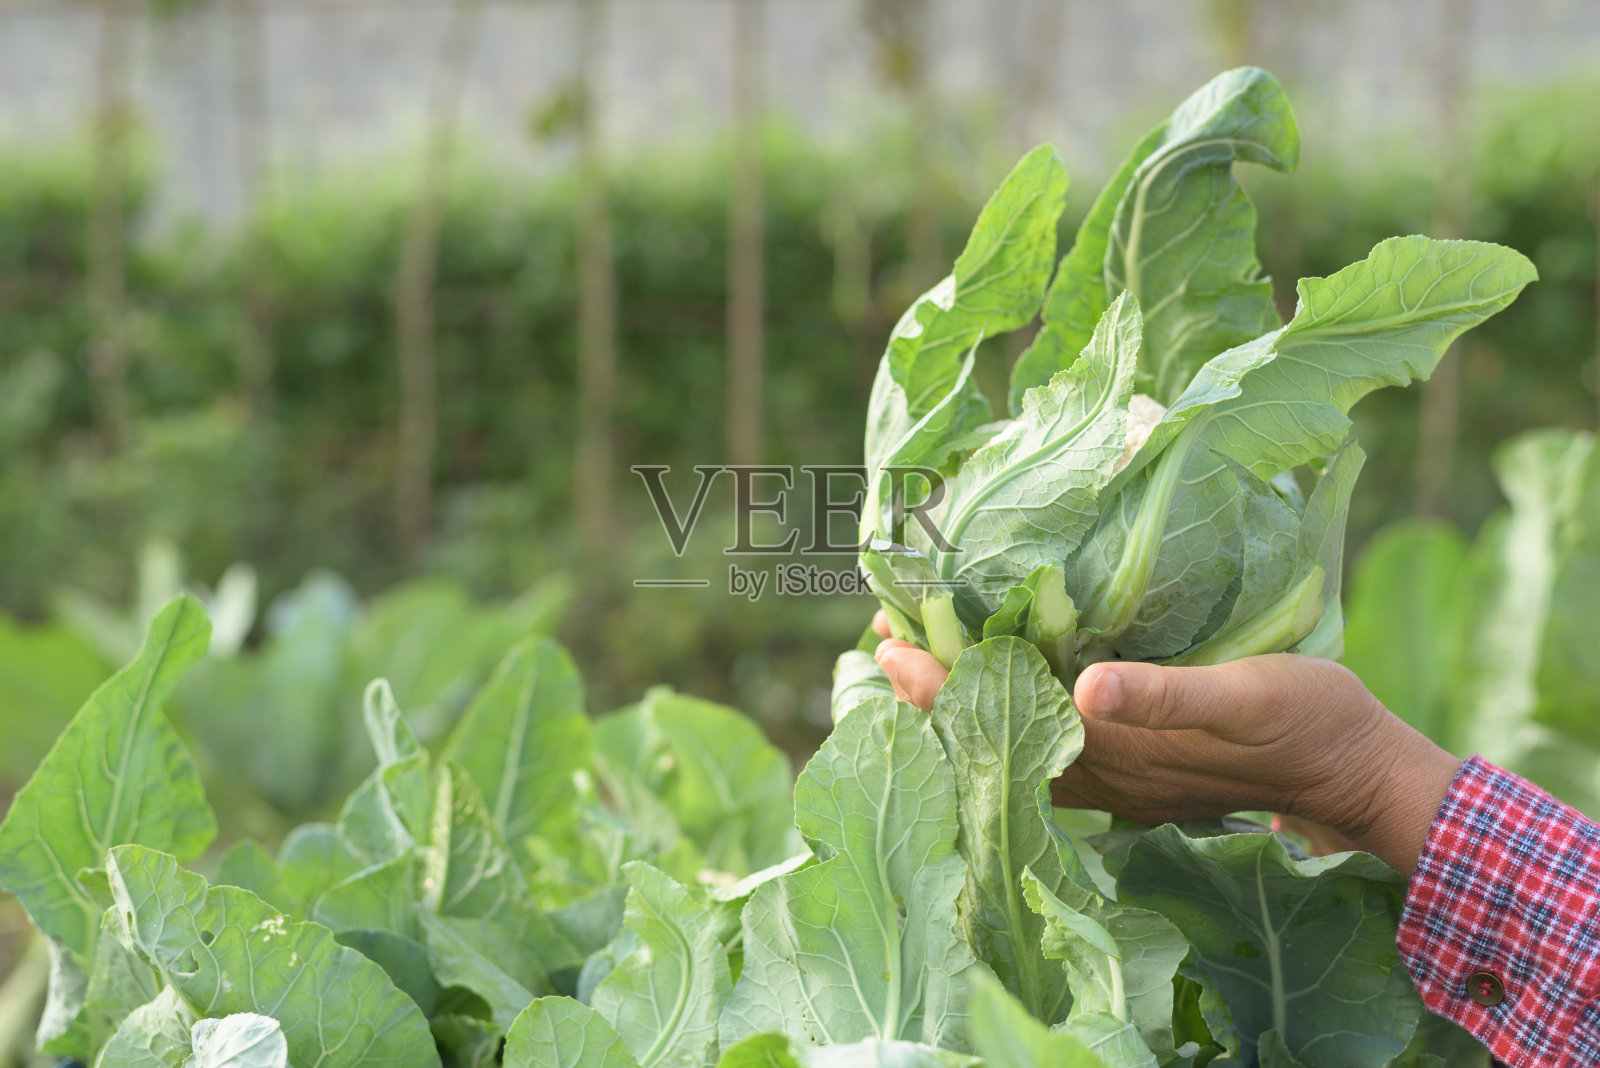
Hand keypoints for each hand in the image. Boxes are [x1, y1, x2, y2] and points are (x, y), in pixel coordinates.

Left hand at [869, 612, 1460, 875]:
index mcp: (1117, 751)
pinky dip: (1013, 715)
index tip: (891, 644)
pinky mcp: (1140, 772)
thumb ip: (1166, 695)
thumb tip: (1085, 689)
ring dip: (966, 703)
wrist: (1359, 774)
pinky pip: (1052, 749)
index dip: (942, 687)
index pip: (1002, 722)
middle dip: (935, 692)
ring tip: (922, 656)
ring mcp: (1120, 779)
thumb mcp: (1246, 695)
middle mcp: (1105, 773)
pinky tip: (1004, 687)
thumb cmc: (1309, 722)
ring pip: (1017, 745)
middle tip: (883, 639)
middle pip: (994, 738)